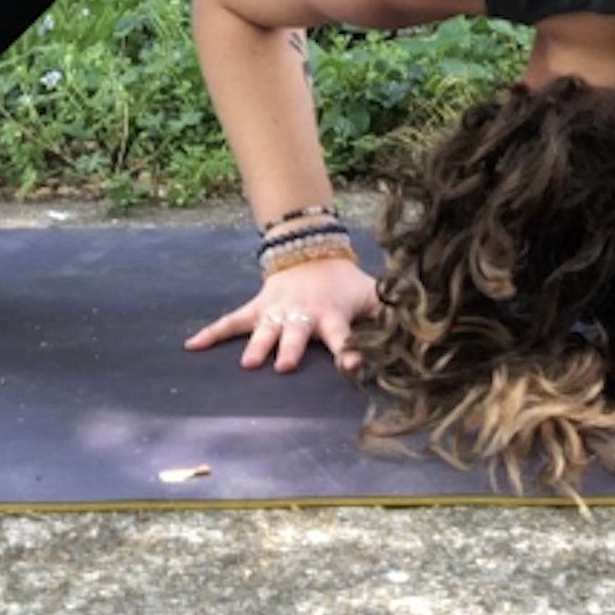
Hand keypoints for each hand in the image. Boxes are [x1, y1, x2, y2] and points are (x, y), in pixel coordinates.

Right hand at [185, 256, 380, 373]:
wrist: (313, 250)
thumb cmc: (345, 283)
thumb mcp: (373, 293)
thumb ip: (393, 309)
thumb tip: (423, 321)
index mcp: (332, 315)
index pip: (342, 334)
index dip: (347, 350)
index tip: (351, 365)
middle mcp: (302, 315)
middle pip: (296, 334)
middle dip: (291, 348)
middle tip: (286, 365)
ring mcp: (276, 312)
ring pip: (265, 330)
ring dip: (258, 344)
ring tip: (250, 363)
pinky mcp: (257, 308)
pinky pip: (232, 321)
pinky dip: (211, 332)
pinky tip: (191, 346)